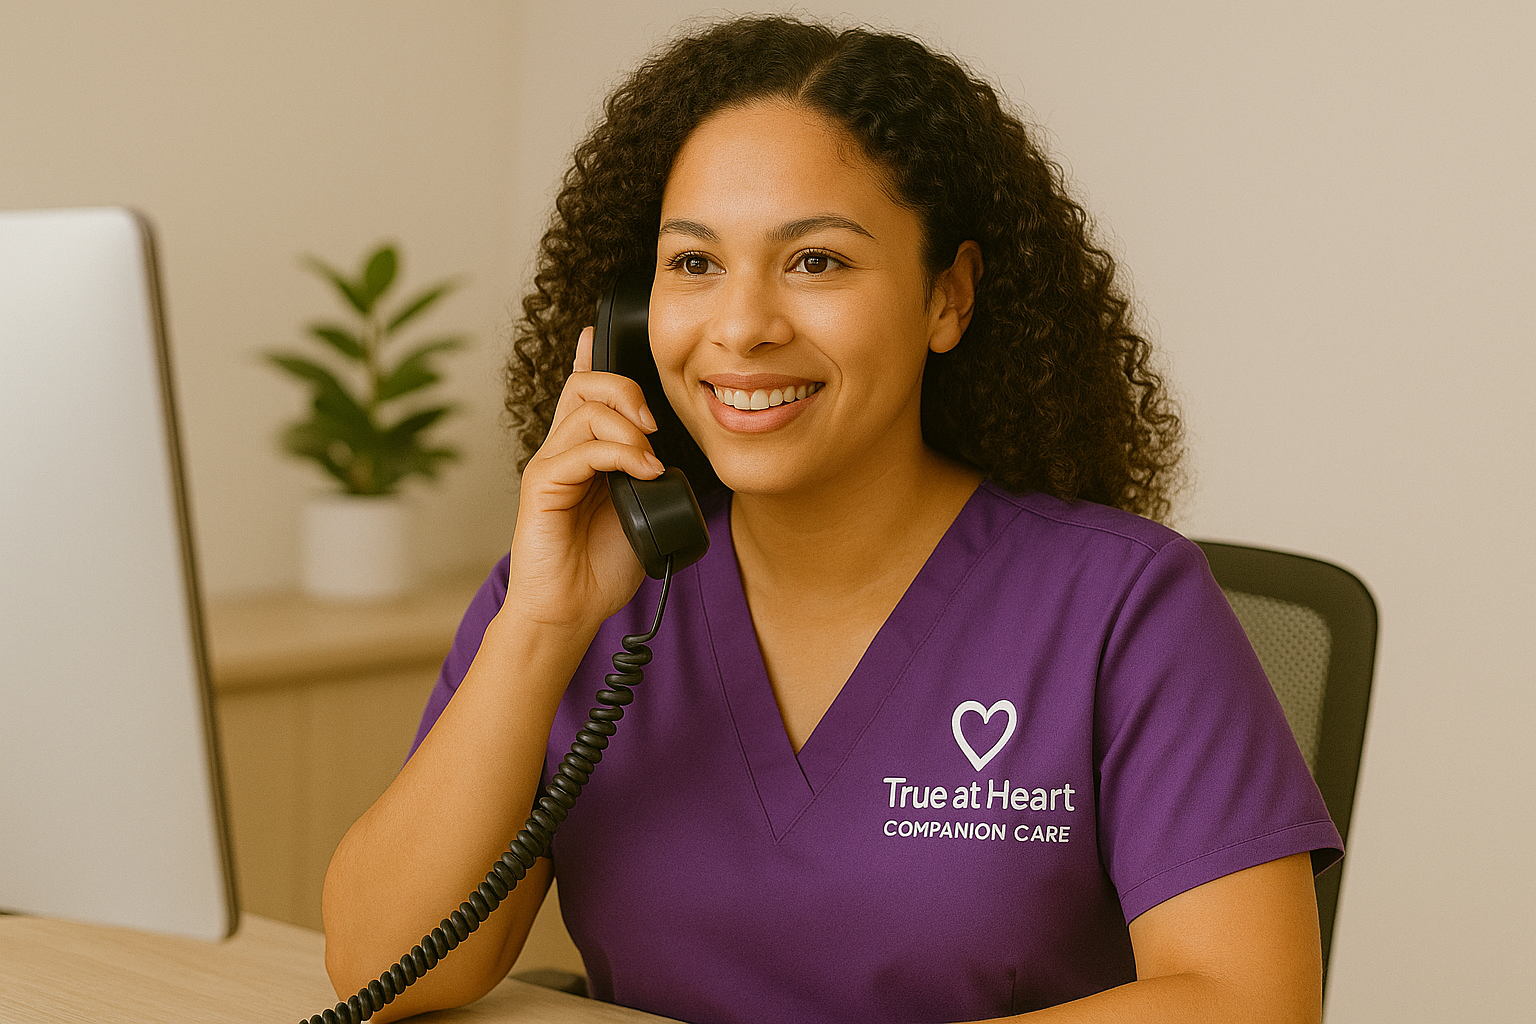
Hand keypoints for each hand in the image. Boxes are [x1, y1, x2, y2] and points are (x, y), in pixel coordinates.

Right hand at [503, 326, 663, 634]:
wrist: (570, 609)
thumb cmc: (603, 565)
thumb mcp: (643, 510)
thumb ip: (653, 477)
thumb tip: (676, 456)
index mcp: (585, 451)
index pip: (584, 390)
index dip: (591, 356)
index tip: (598, 330)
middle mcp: (562, 450)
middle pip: (586, 385)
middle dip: (627, 389)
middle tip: (655, 423)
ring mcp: (549, 465)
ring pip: (586, 411)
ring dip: (629, 429)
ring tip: (651, 462)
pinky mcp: (542, 485)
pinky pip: (581, 450)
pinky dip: (619, 454)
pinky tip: (643, 473)